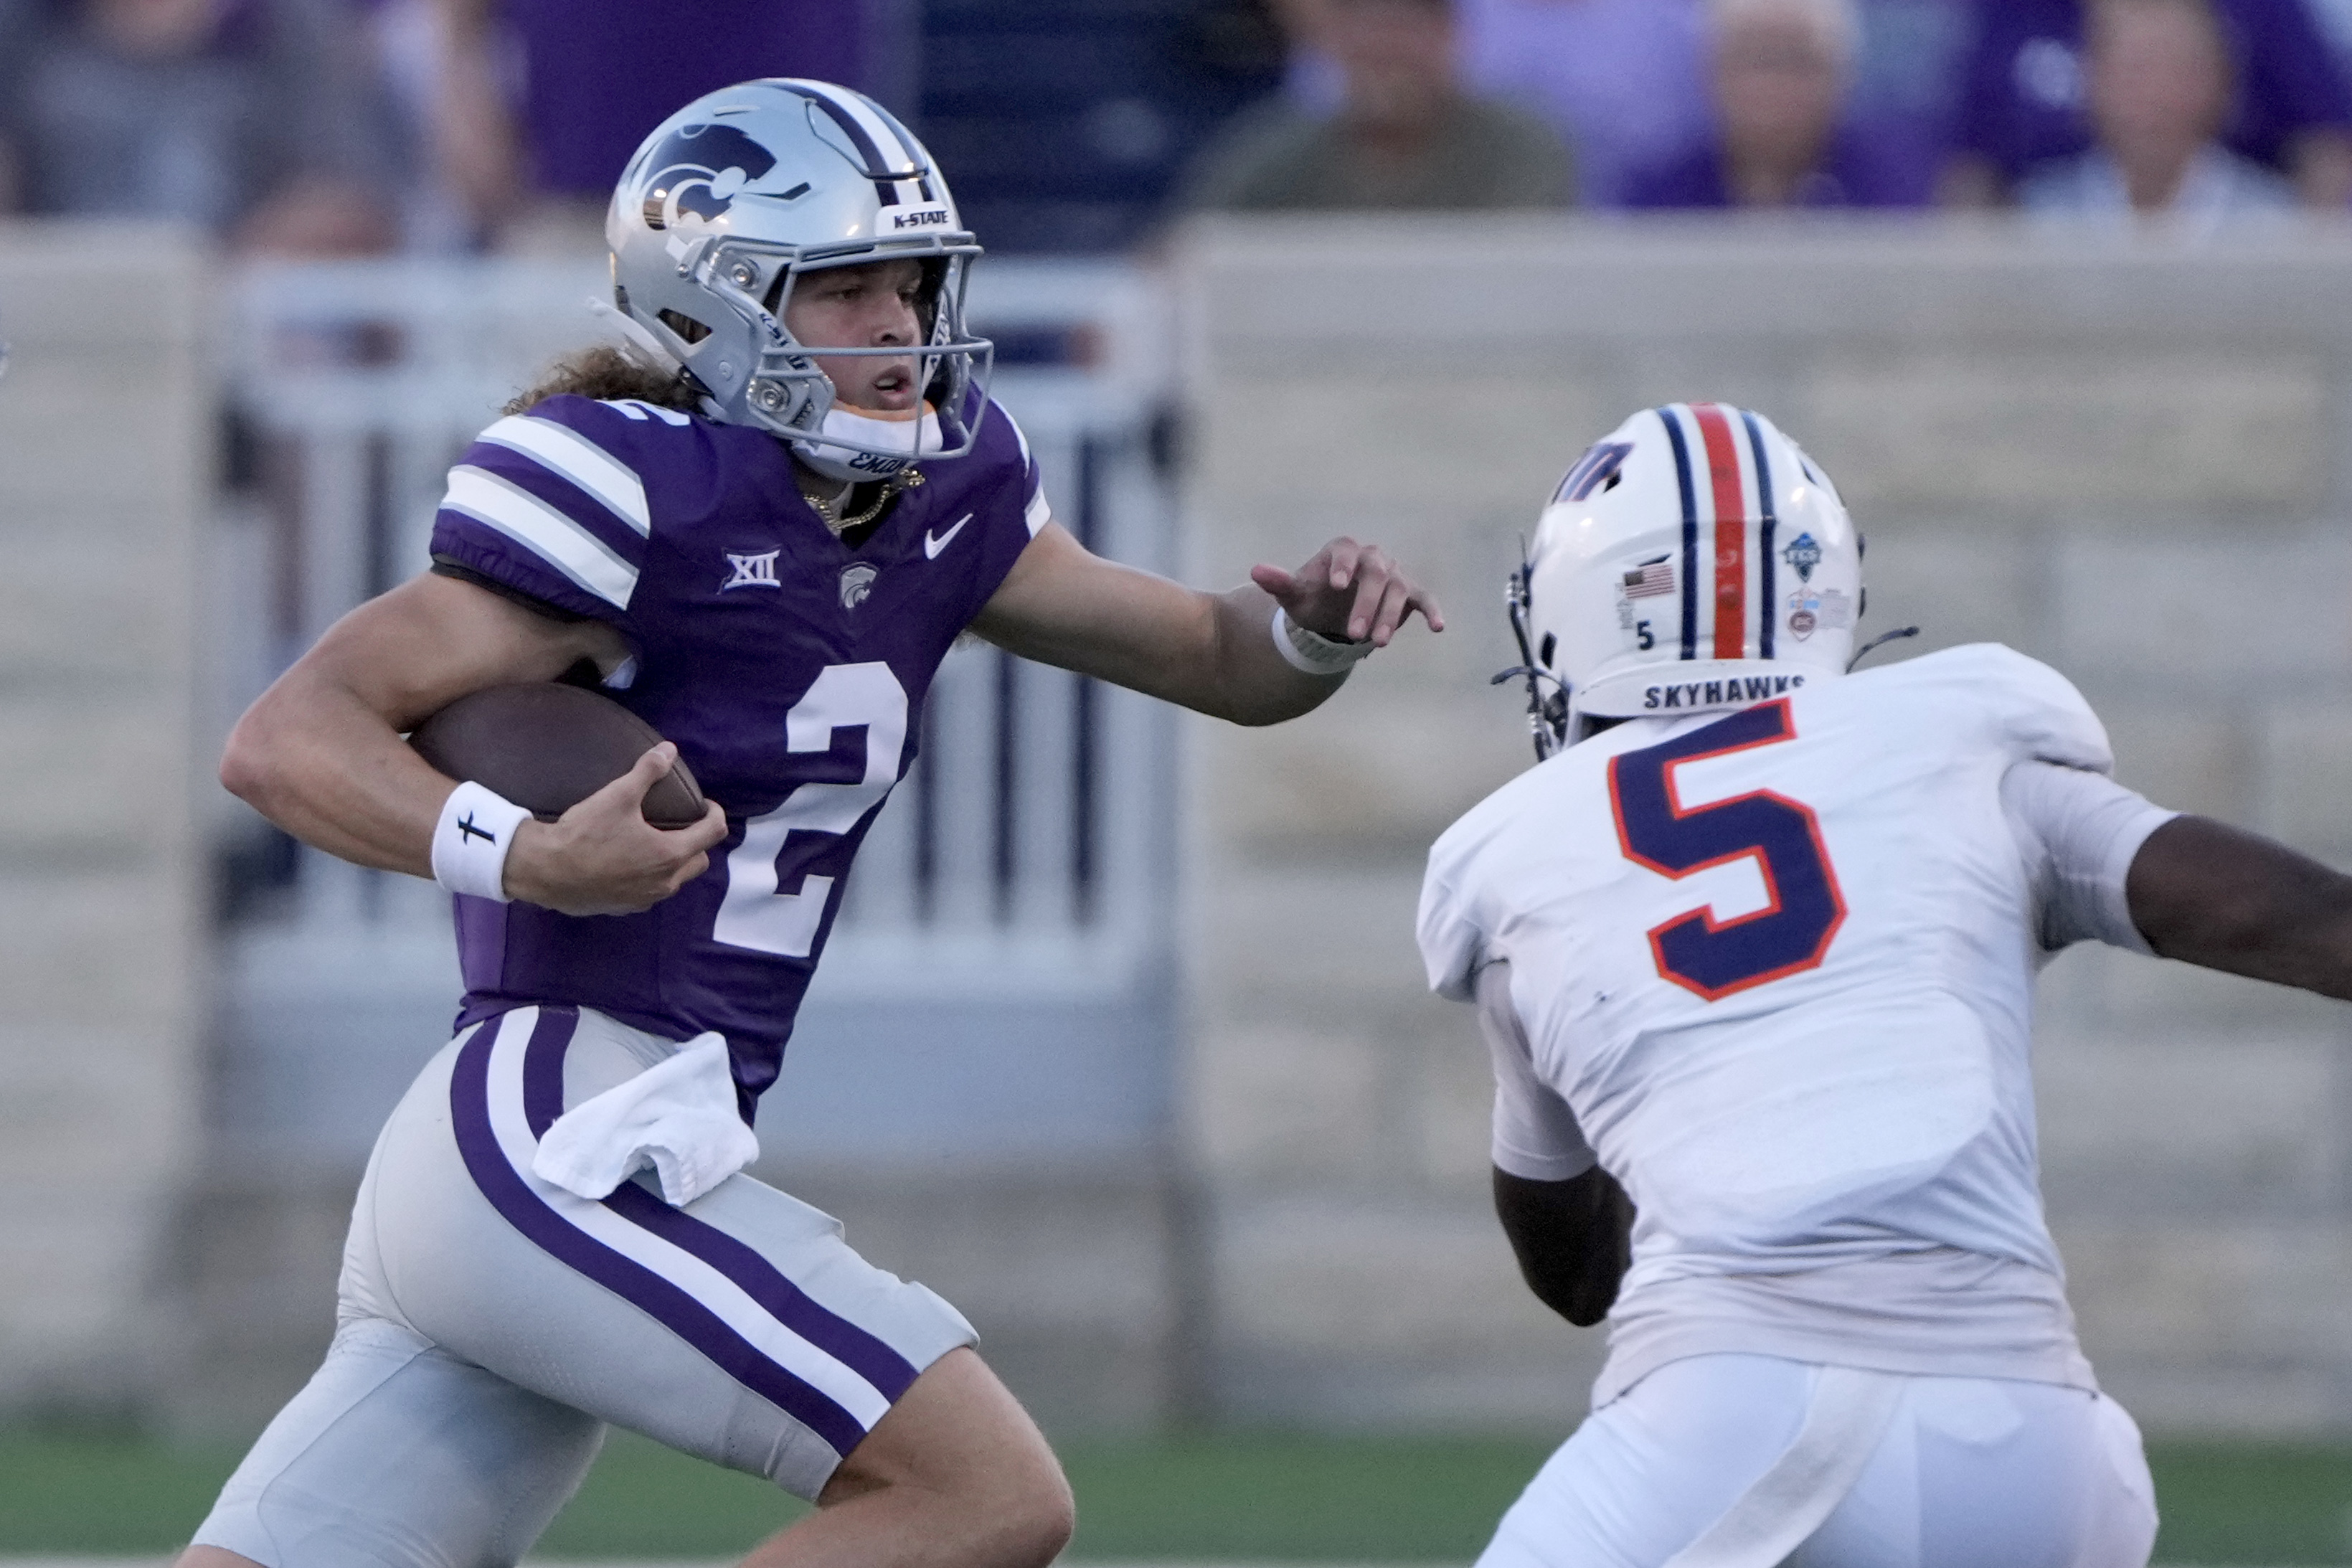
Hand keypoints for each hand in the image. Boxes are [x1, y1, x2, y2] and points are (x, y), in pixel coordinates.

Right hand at [502, 743, 728, 915]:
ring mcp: (645, 900)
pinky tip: (631, 862)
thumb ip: (647, 771)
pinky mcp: (624, 908)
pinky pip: (650, 892)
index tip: (705, 804)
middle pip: (699, 861)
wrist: (544, 872)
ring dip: (675, 862)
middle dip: (697, 841)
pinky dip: (650, 877)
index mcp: (670, 855)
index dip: (714, 813)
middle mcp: (664, 883)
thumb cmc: (584, 834)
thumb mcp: (617, 795)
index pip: (713, 833)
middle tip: (682, 824)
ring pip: (675, 880)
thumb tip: (669, 750)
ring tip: (657, 842)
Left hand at [1250, 536, 1444, 647]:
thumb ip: (1279, 583)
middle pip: (1375, 572)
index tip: (1336, 585)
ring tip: (1377, 644)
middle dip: (1367, 603)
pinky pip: (1424, 599)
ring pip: (1397, 589)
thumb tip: (1256, 572)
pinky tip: (1438, 627)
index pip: (1345, 550)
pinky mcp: (1410, 594)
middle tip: (1355, 633)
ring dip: (1389, 616)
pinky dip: (1432, 611)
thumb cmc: (1313, 599)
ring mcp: (1393, 574)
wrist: (1332, 615)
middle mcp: (1371, 557)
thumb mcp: (1294, 594)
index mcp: (1342, 550)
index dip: (1342, 565)